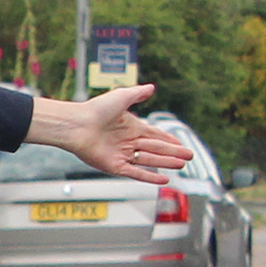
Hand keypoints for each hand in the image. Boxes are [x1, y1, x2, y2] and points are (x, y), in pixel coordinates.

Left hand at [32, 86, 194, 179]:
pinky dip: (150, 177)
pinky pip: (136, 173)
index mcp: (130, 127)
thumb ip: (138, 93)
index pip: (154, 135)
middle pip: (155, 149)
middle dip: (173, 153)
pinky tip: (164, 179)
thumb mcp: (121, 97)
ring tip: (181, 164)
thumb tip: (152, 87)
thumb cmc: (95, 109)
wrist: (76, 124)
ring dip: (166, 163)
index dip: (169, 140)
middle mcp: (127, 141)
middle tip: (189, 157)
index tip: (181, 144)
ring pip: (149, 160)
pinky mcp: (114, 166)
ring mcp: (121, 154)